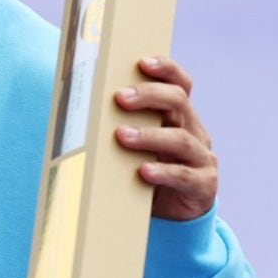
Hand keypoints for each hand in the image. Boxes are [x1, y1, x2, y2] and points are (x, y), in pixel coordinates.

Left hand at [114, 56, 217, 221]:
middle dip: (148, 95)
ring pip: (181, 139)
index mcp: (179, 116)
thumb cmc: (144, 169)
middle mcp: (195, 131)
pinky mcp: (203, 185)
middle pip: (178, 102)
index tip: (142, 62)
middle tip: (120, 98)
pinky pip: (184, 175)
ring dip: (149, 135)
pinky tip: (143, 171)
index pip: (180, 84)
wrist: (171, 215)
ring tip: (122, 136)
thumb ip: (121, 124)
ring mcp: (202, 158)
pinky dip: (163, 172)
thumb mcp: (136, 144)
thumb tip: (74, 110)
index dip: (166, 69)